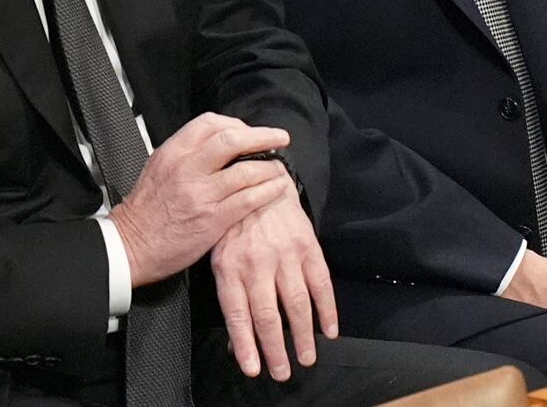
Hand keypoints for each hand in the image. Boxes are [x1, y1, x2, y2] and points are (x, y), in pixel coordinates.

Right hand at [109, 113, 294, 286]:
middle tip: (279, 138)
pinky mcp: (212, 219)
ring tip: (280, 167)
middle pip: (233, 139)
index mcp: (173, 152)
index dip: (237, 124)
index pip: (210, 123)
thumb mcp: (159, 167)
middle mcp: (188, 168)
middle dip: (262, 136)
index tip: (249, 131)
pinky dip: (268, 191)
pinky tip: (277, 188)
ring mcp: (201, 193)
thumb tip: (218, 142)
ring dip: (270, 166)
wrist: (130, 246)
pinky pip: (248, 199)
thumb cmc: (145, 211)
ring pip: (246, 170)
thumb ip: (186, 153)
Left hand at [211, 174, 337, 381]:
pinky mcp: (307, 244)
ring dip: (304, 336)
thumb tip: (237, 339)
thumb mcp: (216, 253)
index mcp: (230, 266)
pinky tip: (330, 329)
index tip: (253, 368)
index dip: (246, 345)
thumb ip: (227, 294)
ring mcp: (285, 253)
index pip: (238, 314)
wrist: (255, 174)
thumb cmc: (234, 221)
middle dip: (276, 349)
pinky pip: (321, 282)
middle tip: (283, 371)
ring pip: (297, 304)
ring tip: (307, 357)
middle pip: (269, 316)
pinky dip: (328, 309)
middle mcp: (257, 262)